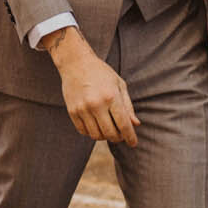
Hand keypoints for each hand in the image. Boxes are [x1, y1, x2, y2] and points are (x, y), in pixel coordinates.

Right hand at [43, 28, 139, 145]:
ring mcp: (82, 109)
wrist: (76, 63)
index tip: (133, 143)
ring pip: (96, 135)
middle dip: (118, 138)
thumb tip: (135, 124)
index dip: (130, 137)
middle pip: (110, 133)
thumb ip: (128, 106)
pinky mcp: (72, 111)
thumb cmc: (101, 73)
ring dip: (104, 136)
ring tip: (108, 129)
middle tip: (120, 135)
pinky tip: (96, 125)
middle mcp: (96, 104)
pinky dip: (92, 132)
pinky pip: (83, 131)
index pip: (123, 124)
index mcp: (111, 96)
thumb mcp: (119, 85)